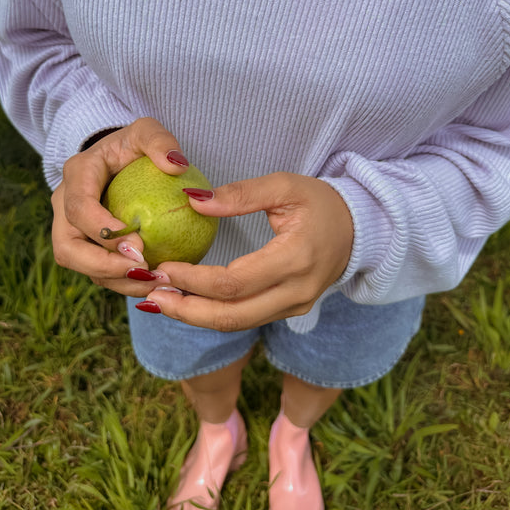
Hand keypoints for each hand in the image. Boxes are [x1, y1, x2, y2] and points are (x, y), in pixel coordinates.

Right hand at [51, 117, 188, 295]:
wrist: (118, 157)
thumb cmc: (133, 144)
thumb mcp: (147, 130)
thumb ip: (160, 141)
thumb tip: (176, 166)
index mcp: (77, 175)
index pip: (78, 208)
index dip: (103, 231)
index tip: (139, 245)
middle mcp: (65, 205)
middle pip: (68, 249)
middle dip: (102, 267)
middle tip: (142, 271)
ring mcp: (72, 229)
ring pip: (82, 267)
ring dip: (116, 281)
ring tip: (154, 284)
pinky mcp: (86, 246)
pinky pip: (100, 271)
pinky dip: (125, 282)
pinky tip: (157, 284)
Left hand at [142, 172, 353, 329]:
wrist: (360, 229)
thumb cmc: (321, 202)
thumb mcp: (285, 185)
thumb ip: (240, 194)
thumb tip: (192, 200)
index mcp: (296, 258)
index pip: (234, 282)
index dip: (194, 279)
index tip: (162, 267)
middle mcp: (296, 291)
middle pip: (231, 315)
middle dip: (186, 310)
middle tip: (149, 296)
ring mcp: (294, 306)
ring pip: (237, 324)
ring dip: (195, 316)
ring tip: (159, 300)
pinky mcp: (288, 311)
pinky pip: (245, 319)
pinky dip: (212, 314)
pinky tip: (187, 301)